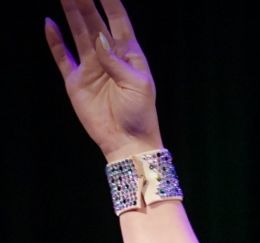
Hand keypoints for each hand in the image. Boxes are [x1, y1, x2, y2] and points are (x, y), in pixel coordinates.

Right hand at [45, 0, 161, 159]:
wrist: (127, 141)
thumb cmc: (140, 114)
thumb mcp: (137, 86)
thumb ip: (117, 62)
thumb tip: (99, 39)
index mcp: (129, 55)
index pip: (119, 22)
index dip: (110, 3)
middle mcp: (109, 56)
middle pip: (94, 23)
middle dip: (85, 3)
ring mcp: (91, 66)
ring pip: (78, 33)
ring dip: (70, 14)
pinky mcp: (76, 79)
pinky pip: (62, 56)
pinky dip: (55, 40)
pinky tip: (49, 23)